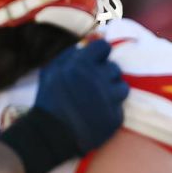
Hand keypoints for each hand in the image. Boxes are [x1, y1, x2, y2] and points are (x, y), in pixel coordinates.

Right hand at [35, 39, 128, 153]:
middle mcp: (98, 80)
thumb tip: (92, 39)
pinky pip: (120, 106)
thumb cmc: (50, 99)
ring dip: (112, 90)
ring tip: (97, 98)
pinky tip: (98, 112)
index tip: (95, 61)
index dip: (100, 54)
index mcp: (81, 65)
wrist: (51, 133)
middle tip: (91, 84)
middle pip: (114, 67)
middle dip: (104, 74)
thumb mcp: (52, 70)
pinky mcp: (116, 117)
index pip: (104, 47)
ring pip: (122, 86)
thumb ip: (72, 53)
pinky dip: (111, 107)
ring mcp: (109, 99)